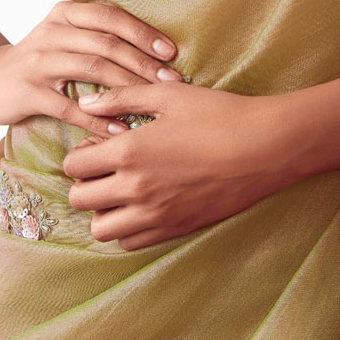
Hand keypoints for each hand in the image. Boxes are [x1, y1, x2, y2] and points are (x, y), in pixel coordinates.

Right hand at [0, 0, 183, 129]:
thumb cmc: (39, 59)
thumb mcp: (64, 36)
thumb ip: (97, 36)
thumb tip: (152, 50)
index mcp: (65, 13)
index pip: (111, 17)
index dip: (143, 33)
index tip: (170, 52)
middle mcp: (53, 32)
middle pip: (107, 44)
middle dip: (144, 62)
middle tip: (173, 81)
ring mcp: (39, 61)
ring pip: (92, 69)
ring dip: (128, 87)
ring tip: (153, 101)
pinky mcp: (29, 92)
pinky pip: (69, 106)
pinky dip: (98, 118)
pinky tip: (119, 130)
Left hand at [62, 81, 297, 249]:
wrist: (265, 148)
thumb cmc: (219, 114)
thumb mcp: (168, 96)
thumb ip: (121, 99)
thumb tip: (84, 105)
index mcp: (129, 152)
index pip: (74, 166)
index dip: (79, 154)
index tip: (98, 145)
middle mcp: (135, 188)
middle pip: (80, 200)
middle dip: (85, 183)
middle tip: (105, 168)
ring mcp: (155, 214)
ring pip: (101, 229)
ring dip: (102, 211)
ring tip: (121, 191)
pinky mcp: (175, 229)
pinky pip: (131, 243)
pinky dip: (127, 227)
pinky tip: (143, 205)